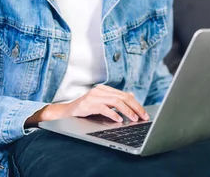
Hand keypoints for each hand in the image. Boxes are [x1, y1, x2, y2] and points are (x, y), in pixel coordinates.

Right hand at [25, 85, 149, 127]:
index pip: (124, 95)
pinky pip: (103, 108)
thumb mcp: (101, 104)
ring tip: (133, 119)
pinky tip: (119, 120)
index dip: (136, 104)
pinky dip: (113, 114)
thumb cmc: (84, 110)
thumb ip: (114, 100)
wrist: (65, 113)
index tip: (144, 114)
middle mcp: (99, 91)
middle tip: (143, 117)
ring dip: (127, 111)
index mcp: (104, 89)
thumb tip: (131, 96)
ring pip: (115, 101)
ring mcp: (93, 97)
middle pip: (122, 97)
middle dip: (135, 107)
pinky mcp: (87, 104)